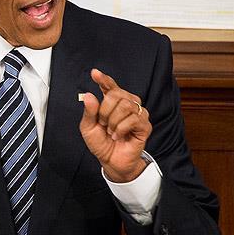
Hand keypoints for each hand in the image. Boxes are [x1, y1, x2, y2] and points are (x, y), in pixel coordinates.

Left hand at [79, 68, 151, 182]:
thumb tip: (89, 95)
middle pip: (116, 94)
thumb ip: (89, 112)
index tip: (95, 73)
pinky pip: (133, 119)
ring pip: (125, 105)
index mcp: (113, 102)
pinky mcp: (145, 125)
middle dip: (105, 110)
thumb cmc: (101, 143)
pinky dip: (121, 129)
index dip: (103, 79)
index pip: (110, 86)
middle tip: (103, 124)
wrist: (111, 161)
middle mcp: (127, 104)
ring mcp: (138, 113)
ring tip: (111, 132)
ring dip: (113, 121)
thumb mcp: (88, 128)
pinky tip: (118, 136)